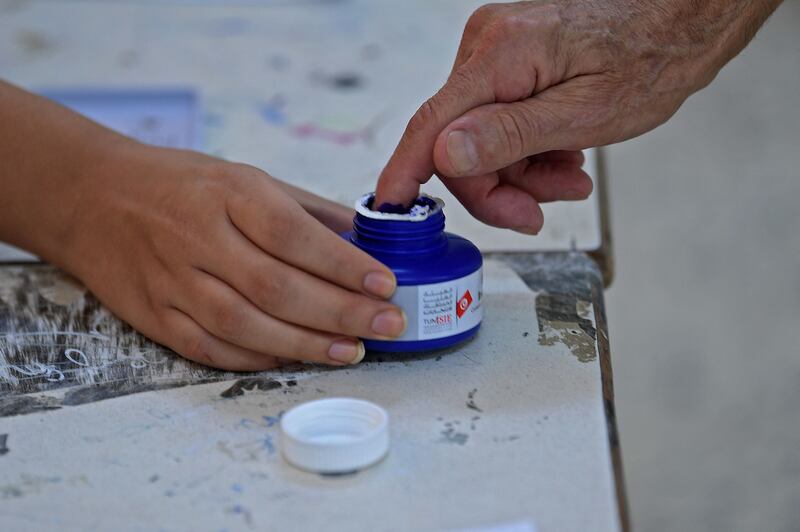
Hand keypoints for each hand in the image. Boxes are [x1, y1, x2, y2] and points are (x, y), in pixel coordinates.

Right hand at [64, 144, 405, 369]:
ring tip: (354, 351)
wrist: (93, 197)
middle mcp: (199, 238)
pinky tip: (296, 359)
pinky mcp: (156, 316)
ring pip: (246, 325)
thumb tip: (366, 238)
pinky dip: (258, 358)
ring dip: (306, 344)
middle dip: (341, 311)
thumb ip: (306, 210)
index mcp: (228, 194)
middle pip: (276, 287)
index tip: (386, 283)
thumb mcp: (244, 178)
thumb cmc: (182, 185)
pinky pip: (211, 348)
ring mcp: (173, 282)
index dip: (343, 264)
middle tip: (388, 324)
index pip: (293, 233)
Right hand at [375, 0, 780, 231]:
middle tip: (540, 212)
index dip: (405, 174)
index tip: (388, 211)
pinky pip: (497, 121)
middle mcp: (487, 45)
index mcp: (501, 54)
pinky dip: (526, 150)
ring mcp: (496, 51)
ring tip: (569, 180)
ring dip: (519, 172)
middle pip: (457, 141)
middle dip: (496, 186)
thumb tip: (444, 156)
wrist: (679, 19)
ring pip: (479, 138)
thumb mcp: (584, 114)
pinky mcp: (509, 61)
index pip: (431, 124)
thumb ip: (510, 136)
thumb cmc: (648, 59)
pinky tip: (563, 157)